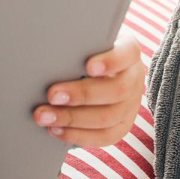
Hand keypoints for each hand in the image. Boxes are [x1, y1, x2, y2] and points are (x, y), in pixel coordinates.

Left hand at [32, 37, 146, 148]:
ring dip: (73, 119)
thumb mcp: (83, 41)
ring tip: (45, 117)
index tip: (89, 67)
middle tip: (51, 95)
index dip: (111, 61)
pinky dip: (78, 135)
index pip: (128, 53)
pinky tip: (55, 130)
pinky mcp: (122, 125)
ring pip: (109, 117)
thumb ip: (74, 45)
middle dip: (81, 95)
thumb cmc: (82, 49)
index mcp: (128, 51)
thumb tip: (48, 51)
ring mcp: (131, 104)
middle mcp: (134, 78)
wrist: (92, 69)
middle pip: (117, 90)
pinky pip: (104, 137)